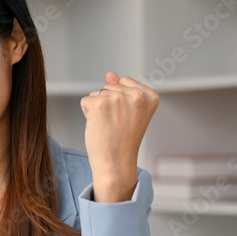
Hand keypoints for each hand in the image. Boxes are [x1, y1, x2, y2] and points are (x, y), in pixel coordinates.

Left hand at [80, 71, 158, 201]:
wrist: (115, 163)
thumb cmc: (122, 140)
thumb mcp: (129, 111)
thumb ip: (121, 88)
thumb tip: (110, 73)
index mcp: (150, 96)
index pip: (124, 82)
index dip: (120, 101)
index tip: (127, 118)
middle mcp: (137, 95)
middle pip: (109, 87)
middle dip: (108, 104)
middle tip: (116, 124)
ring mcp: (117, 98)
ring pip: (97, 93)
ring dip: (97, 109)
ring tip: (108, 126)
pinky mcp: (99, 104)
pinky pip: (86, 100)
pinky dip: (87, 113)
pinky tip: (98, 126)